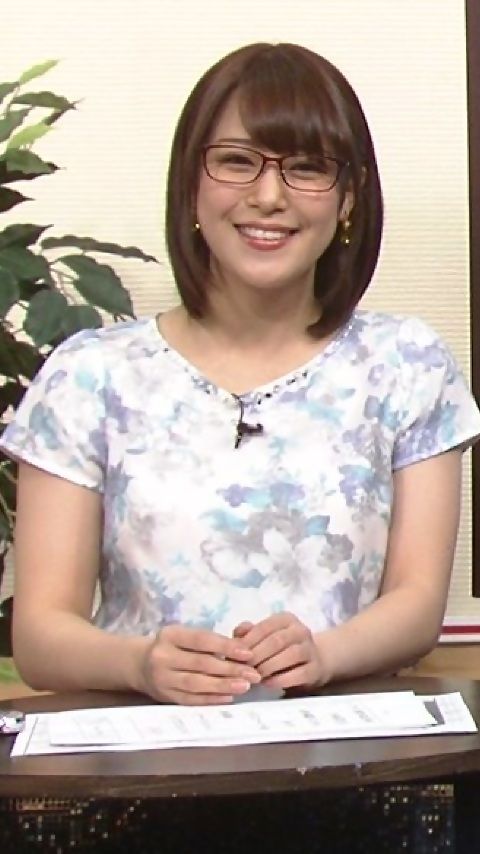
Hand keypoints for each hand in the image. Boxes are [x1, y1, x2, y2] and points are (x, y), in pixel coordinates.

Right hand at [140, 624, 260, 704]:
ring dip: (223, 686)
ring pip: (196, 683)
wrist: (139, 664)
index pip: (201, 640)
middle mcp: (163, 656)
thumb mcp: (185, 636)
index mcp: (170, 635)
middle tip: (253, 674)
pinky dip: (210, 699)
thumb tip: (243, 646)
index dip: (226, 646)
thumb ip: (210, 640)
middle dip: (230, 669)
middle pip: (201, 663)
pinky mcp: (165, 696)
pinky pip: (191, 699)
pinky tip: (228, 698)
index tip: (248, 653)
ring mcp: (162, 678)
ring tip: (244, 687)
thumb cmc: (172, 647)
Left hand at [233, 613, 327, 689]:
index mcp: (285, 619)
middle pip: (277, 641)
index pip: (265, 627)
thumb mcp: (264, 636)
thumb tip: (236, 635)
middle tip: (242, 668)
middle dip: (257, 656)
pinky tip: (267, 684)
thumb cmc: (280, 648)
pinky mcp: (315, 669)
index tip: (235, 654)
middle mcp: (300, 631)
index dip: (249, 641)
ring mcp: (310, 649)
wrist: (313, 661)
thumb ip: (248, 633)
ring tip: (254, 676)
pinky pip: (298, 674)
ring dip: (268, 667)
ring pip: (290, 655)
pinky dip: (280, 680)